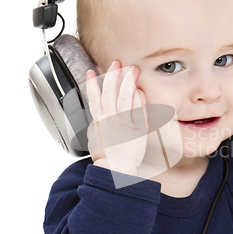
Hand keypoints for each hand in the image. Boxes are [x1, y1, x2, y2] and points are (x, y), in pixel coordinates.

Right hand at [85, 61, 147, 175]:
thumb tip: (97, 118)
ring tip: (131, 70)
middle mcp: (110, 120)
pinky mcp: (137, 130)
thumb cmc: (106, 158)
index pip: (93, 98)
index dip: (92, 83)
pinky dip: (139, 99)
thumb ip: (96, 125)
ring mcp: (124, 124)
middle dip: (113, 76)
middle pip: (110, 93)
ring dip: (128, 82)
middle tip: (117, 63)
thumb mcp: (95, 139)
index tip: (92, 72)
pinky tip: (140, 89)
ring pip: (124, 98)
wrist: (115, 170)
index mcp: (99, 122)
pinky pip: (138, 111)